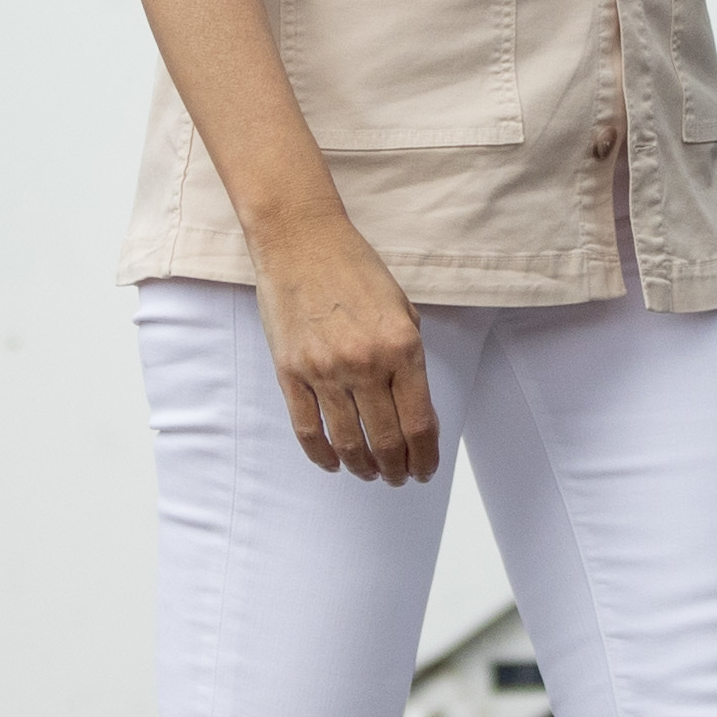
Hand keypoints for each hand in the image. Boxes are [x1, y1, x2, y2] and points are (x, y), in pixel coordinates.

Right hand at [256, 209, 436, 483]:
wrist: (301, 239)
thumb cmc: (355, 269)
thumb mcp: (402, 309)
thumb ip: (410, 361)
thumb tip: (416, 413)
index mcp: (402, 347)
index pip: (419, 424)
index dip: (425, 458)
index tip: (425, 470)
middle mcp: (365, 363)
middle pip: (386, 441)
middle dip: (396, 469)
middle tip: (398, 477)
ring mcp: (324, 371)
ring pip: (347, 443)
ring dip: (363, 468)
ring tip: (370, 473)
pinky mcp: (291, 372)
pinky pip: (307, 430)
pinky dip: (323, 455)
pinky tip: (333, 463)